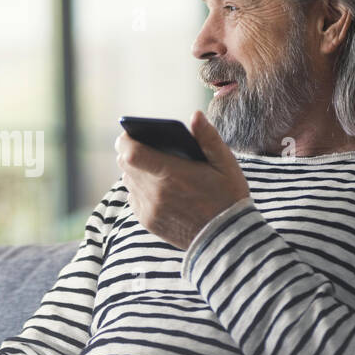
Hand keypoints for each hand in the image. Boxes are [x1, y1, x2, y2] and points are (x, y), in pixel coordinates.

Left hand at [115, 110, 249, 249]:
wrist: (227, 240)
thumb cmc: (229, 198)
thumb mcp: (226, 164)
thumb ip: (208, 138)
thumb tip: (194, 115)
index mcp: (172, 174)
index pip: (131, 153)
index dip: (126, 140)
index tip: (130, 133)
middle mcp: (155, 192)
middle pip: (125, 165)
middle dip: (130, 152)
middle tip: (142, 146)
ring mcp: (150, 209)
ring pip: (128, 181)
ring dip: (135, 171)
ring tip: (151, 165)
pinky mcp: (148, 222)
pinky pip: (133, 198)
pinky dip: (140, 189)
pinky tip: (156, 186)